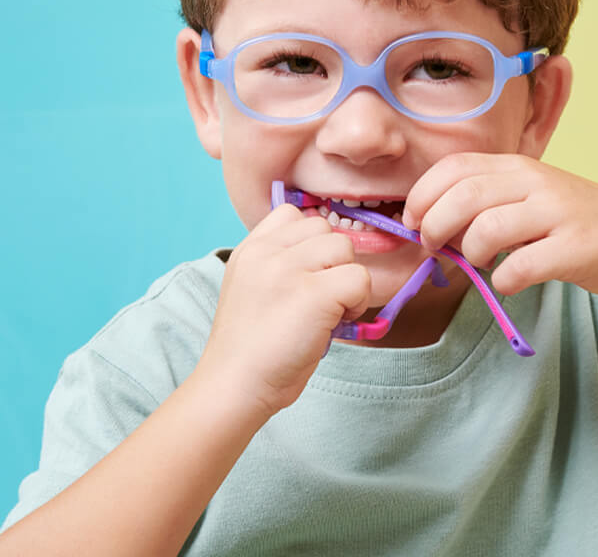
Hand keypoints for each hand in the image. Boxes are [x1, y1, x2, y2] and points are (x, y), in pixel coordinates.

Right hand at [196, 204, 370, 423]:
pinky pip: (359, 278)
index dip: (310, 242)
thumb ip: (279, 262)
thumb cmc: (252, 347)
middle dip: (331, 262)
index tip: (305, 274)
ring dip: (346, 279)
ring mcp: (288, 270)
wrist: (235, 385)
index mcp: (250, 249)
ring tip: (329, 310)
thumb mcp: (252, 287)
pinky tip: (337, 322)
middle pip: (325, 229)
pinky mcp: (314, 293)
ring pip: (345, 248)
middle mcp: (267, 252)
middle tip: (320, 298)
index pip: (293, 213)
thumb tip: (328, 255)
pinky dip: (358, 302)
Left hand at [403, 152, 597, 297]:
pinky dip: (505, 280)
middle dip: (434, 226)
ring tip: (480, 262)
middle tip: (433, 248)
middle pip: (463, 197)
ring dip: (470, 253)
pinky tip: (510, 280)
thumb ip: (485, 202)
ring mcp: (557, 212)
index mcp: (517, 166)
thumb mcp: (528, 195)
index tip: (412, 221)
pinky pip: (522, 266)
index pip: (454, 167)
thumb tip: (428, 227)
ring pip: (487, 229)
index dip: (422, 195)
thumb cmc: (573, 219)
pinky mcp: (575, 247)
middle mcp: (535, 182)